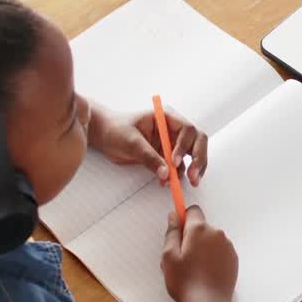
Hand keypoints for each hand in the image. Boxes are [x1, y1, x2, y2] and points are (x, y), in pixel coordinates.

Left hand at [90, 105, 208, 184]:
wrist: (103, 136)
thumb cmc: (115, 130)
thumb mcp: (131, 142)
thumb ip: (149, 157)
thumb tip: (166, 173)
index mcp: (166, 118)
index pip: (188, 130)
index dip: (185, 146)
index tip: (175, 161)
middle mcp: (172, 130)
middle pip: (197, 142)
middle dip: (198, 160)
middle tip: (193, 177)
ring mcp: (171, 143)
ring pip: (192, 156)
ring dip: (190, 170)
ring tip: (180, 183)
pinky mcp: (165, 156)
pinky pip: (178, 167)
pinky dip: (177, 176)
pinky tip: (167, 182)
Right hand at [161, 207, 238, 301]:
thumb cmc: (185, 281)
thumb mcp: (169, 256)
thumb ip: (171, 232)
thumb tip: (174, 216)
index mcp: (199, 229)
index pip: (193, 211)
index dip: (183, 219)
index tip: (178, 232)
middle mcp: (216, 233)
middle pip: (202, 226)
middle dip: (192, 236)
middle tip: (182, 257)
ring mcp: (227, 246)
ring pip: (211, 239)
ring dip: (203, 247)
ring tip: (194, 269)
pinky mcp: (234, 258)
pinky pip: (220, 250)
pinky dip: (213, 257)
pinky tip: (206, 273)